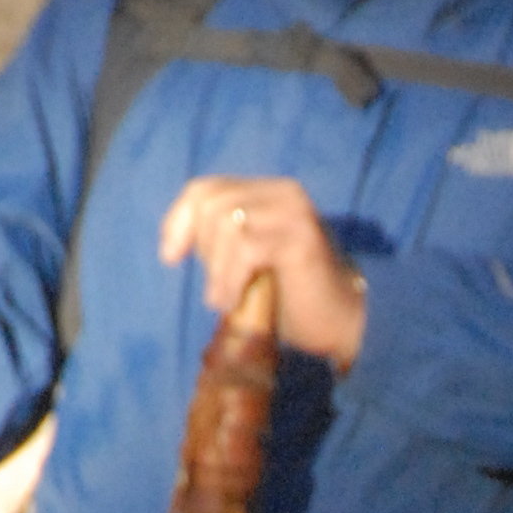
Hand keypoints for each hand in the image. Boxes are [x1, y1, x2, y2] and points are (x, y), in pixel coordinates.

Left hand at [159, 174, 365, 367]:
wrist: (342, 323)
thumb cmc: (291, 298)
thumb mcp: (247, 261)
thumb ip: (221, 239)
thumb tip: (178, 238)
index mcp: (266, 192)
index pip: (205, 189)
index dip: (179, 220)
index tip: (170, 258)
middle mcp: (282, 192)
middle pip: (211, 203)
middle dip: (202, 248)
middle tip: (215, 288)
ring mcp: (294, 211)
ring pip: (227, 223)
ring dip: (216, 269)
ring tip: (223, 300)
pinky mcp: (302, 237)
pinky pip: (246, 247)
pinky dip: (231, 278)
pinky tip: (234, 301)